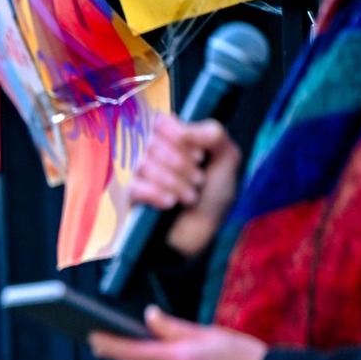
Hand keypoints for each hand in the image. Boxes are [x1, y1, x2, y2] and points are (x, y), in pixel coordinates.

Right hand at [129, 114, 241, 258]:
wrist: (203, 236)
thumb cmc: (214, 198)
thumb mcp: (227, 161)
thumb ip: (214, 135)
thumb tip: (186, 129)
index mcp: (175, 142)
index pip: (160, 123)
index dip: (176, 134)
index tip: (199, 154)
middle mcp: (155, 155)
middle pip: (152, 143)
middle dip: (181, 164)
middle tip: (199, 181)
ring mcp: (141, 177)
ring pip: (144, 164)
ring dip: (173, 182)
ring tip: (191, 198)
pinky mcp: (133, 199)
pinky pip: (135, 187)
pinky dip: (156, 193)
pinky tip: (170, 204)